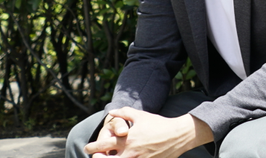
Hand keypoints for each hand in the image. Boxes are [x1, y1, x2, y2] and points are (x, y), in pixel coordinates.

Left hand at [84, 108, 211, 157]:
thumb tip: (112, 112)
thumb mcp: (141, 116)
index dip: (93, 147)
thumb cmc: (158, 124)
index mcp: (128, 139)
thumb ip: (125, 113)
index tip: (87, 147)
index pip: (105, 145)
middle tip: (95, 157)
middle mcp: (131, 152)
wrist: (177, 135)